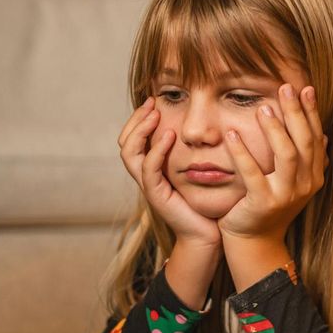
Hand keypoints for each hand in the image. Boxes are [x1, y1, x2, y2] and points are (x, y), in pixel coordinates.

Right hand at [118, 96, 220, 247]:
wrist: (208, 234)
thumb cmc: (206, 201)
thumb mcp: (198, 170)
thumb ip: (193, 150)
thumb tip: (204, 124)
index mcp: (152, 167)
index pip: (133, 138)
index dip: (139, 118)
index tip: (155, 99)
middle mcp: (145, 175)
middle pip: (124, 142)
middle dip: (136, 119)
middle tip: (152, 101)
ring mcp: (148, 186)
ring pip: (129, 153)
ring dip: (141, 130)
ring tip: (155, 114)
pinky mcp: (157, 195)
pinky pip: (149, 169)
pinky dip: (156, 150)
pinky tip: (168, 135)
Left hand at [218, 83, 327, 240]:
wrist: (255, 241)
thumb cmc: (269, 207)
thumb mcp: (292, 182)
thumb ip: (306, 160)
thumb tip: (323, 136)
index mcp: (314, 176)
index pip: (316, 138)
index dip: (312, 113)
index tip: (306, 88)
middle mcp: (305, 185)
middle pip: (304, 142)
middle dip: (296, 112)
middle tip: (286, 87)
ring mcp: (286, 195)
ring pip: (286, 155)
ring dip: (274, 129)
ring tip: (263, 108)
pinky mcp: (263, 203)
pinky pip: (253, 173)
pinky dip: (242, 152)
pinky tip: (231, 135)